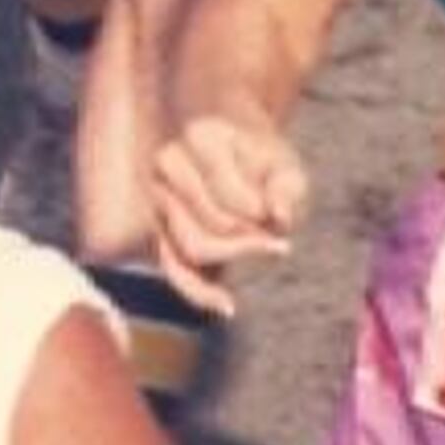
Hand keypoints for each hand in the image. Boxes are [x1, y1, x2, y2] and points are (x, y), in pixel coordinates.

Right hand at [149, 109, 305, 310]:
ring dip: (235, 257)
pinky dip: (200, 293)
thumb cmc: (264, 160)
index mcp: (200, 137)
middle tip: (280, 246)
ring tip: (267, 252)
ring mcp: (157, 198)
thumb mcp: (285, 164)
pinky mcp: (158, 231)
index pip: (225, 194)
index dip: (258, 216)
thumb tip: (279, 219)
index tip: (284, 225)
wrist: (236, 154)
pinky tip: (229, 308)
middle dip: (247, 242)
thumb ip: (287, 187)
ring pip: (192, 249)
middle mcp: (167, 164)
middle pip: (208, 224)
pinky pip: (175, 270)